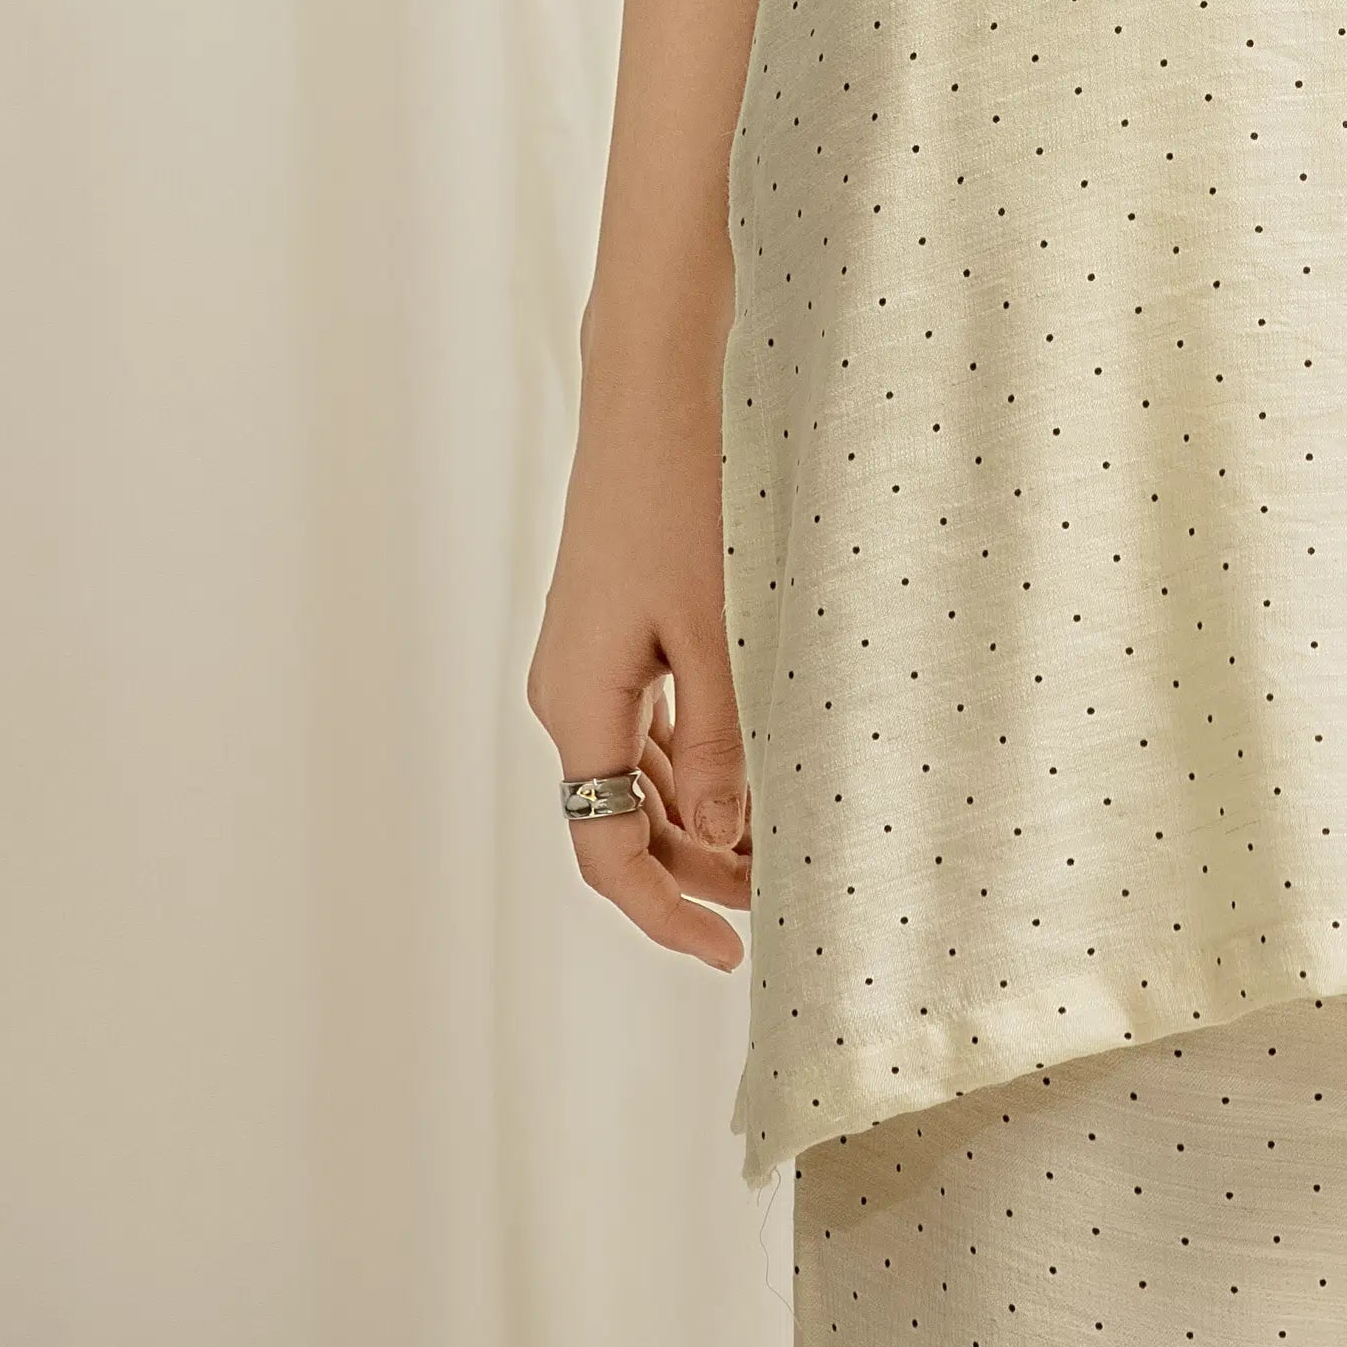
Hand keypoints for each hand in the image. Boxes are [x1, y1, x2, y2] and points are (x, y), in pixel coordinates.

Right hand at [526, 330, 756, 970]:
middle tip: (780, 897)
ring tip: (775, 845)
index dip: (666, 913)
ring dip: (693, 822)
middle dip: (694, 872)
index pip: (607, 855)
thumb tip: (723, 838)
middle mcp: (566, 696)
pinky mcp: (605, 634)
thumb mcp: (711, 624)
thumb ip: (716, 737)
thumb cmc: (679, 498)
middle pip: (620, 824)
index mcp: (579, 706)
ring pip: (631, 779)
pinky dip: (686, 767)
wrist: (647, 395)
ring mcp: (582, 665)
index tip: (730, 951)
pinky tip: (742, 772)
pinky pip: (638, 730)